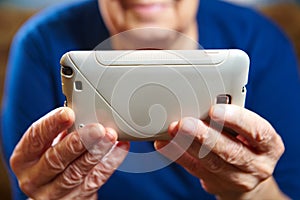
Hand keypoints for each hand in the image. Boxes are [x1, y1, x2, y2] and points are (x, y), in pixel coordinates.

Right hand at [10, 107, 129, 198]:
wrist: (55, 193)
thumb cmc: (51, 160)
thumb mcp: (47, 146)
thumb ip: (60, 131)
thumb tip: (84, 111)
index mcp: (24, 159)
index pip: (35, 138)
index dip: (51, 124)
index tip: (68, 113)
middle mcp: (35, 178)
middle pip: (56, 159)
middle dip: (79, 142)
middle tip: (96, 129)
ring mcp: (55, 192)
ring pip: (77, 172)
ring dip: (96, 152)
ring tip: (110, 136)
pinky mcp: (77, 197)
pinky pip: (96, 179)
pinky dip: (110, 162)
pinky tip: (119, 147)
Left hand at [155, 104, 287, 199]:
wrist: (247, 176)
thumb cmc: (246, 143)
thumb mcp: (249, 130)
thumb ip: (232, 119)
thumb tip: (200, 101)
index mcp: (269, 145)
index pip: (258, 131)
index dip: (236, 120)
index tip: (215, 110)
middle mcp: (257, 164)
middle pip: (231, 151)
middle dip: (205, 135)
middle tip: (186, 122)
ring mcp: (238, 178)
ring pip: (210, 162)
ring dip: (188, 144)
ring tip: (173, 129)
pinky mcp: (217, 184)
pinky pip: (194, 169)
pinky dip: (177, 154)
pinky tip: (165, 143)